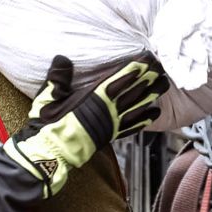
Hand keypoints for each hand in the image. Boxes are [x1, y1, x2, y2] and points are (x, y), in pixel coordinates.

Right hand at [4, 53, 167, 198]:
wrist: (52, 153)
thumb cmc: (48, 126)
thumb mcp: (47, 98)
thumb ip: (57, 78)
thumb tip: (62, 58)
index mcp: (92, 99)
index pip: (117, 80)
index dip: (133, 69)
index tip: (145, 59)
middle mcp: (107, 111)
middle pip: (132, 92)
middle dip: (147, 78)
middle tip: (161, 67)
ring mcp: (111, 124)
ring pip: (137, 107)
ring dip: (151, 95)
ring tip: (164, 84)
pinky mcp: (111, 136)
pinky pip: (133, 126)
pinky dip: (145, 118)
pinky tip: (155, 112)